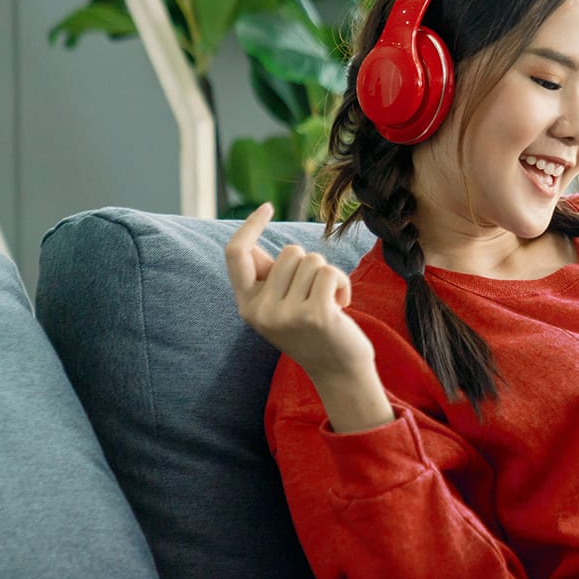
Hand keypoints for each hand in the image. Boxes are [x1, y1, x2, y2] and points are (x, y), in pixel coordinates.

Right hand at [224, 203, 375, 381]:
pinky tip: (341, 308)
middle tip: (314, 296)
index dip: (250, 226)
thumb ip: (267, 278)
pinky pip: (331, 273)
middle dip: (309, 266)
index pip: (236, 254)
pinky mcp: (315, 315)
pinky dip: (343, 284)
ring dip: (328, 276)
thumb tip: (250, 240)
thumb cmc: (312, 331)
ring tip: (328, 304)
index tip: (266, 207)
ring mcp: (287, 314)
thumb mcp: (280, 306)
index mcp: (247, 306)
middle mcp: (261, 311)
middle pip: (288, 252)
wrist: (338, 371)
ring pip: (312, 260)